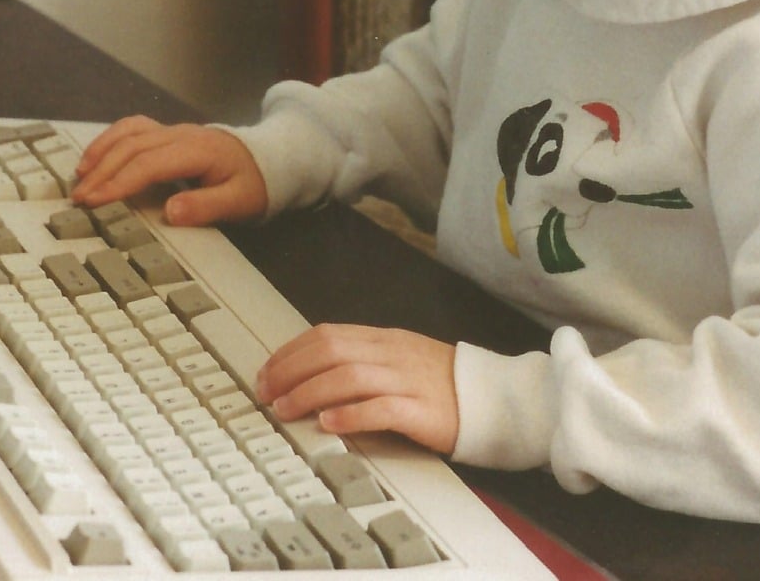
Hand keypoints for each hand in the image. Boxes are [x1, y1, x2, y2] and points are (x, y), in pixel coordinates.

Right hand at [72, 117, 267, 226]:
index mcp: (199, 151)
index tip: (96, 201)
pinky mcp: (166, 132)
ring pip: (129, 133)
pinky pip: (133, 128)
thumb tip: (170, 212)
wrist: (266, 159)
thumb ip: (205, 207)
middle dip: (102, 172)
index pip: (150, 163)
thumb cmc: (252, 183)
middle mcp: (181, 135)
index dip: (120, 182)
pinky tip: (94, 157)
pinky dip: (109, 140)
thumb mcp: (238, 202)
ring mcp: (173, 130)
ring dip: (101, 153)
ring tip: (79, 177)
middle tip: (80, 198)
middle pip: (133, 147)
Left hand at [255, 324, 458, 454]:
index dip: (290, 352)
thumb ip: (362, 361)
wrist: (492, 398)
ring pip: (349, 376)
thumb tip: (311, 374)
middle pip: (331, 351)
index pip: (327, 335)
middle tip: (266, 394)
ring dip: (310, 393)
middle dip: (290, 371)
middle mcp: (392, 354)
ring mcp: (407, 380)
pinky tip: (329, 424)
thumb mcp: (399, 361)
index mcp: (384, 340)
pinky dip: (350, 414)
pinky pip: (381, 408)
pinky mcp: (422, 411)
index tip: (266, 373)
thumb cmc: (442, 385)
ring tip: (286, 410)